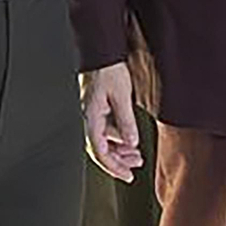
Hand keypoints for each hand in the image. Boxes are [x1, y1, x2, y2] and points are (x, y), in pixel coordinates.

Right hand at [82, 62, 142, 181]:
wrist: (102, 49)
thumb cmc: (108, 69)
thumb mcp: (121, 96)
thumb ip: (126, 121)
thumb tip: (131, 143)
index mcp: (91, 117)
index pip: (99, 151)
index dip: (113, 166)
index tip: (127, 176)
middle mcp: (89, 117)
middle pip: (100, 148)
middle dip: (118, 160)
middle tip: (134, 168)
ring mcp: (93, 111)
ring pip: (105, 139)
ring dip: (119, 149)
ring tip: (136, 155)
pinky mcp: (98, 105)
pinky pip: (107, 128)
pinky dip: (118, 136)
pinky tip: (129, 137)